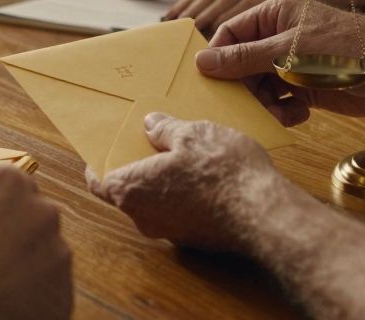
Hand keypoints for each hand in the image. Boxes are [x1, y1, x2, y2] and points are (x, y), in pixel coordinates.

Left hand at [89, 113, 286, 254]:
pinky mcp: (195, 239)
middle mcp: (145, 218)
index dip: (100, 163)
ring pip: (156, 202)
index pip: (99, 181)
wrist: (264, 214)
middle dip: (138, 167)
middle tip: (151, 142)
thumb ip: (164, 129)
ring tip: (184, 154)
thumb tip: (151, 125)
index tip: (105, 150)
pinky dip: (184, 195)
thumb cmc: (222, 172)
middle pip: (129, 191)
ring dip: (164, 181)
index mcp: (132, 191)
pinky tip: (205, 175)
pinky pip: (180, 212)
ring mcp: (171, 233)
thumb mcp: (192, 134)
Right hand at [196, 0, 364, 125]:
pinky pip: (277, 101)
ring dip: (263, 104)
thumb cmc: (347, 50)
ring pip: (257, 87)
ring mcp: (291, 63)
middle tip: (248, 106)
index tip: (210, 82)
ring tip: (277, 114)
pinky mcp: (303, 87)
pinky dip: (282, 112)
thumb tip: (203, 61)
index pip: (230, 34)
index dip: (218, 58)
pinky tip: (298, 114)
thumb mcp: (289, 53)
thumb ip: (244, 58)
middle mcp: (279, 38)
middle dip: (243, 88)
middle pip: (241, 65)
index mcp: (274, 15)